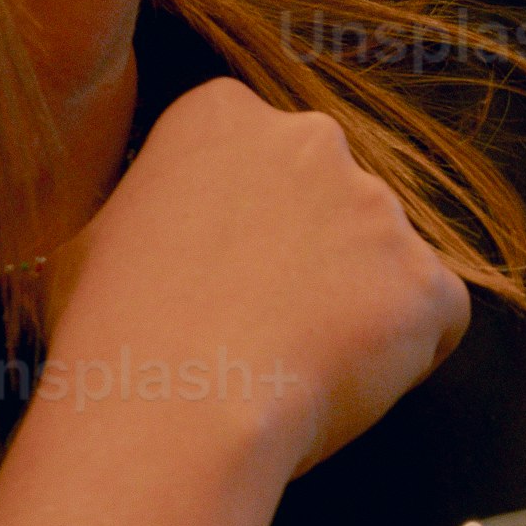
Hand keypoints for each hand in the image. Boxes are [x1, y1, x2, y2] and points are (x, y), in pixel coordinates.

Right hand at [42, 76, 469, 478]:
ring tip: (292, 366)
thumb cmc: (112, 334)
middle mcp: (311, 140)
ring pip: (382, 259)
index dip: (244, 223)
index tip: (220, 273)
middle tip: (258, 324)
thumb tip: (146, 236)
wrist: (173, 408)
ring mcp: (378, 208)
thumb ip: (146, 213)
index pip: (257, 156)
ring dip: (352, 306)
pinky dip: (405, 353)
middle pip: (327, 198)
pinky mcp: (425, 281)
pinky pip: (434, 316)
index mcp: (221, 116)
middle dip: (308, 256)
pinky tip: (343, 383)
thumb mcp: (91, 240)